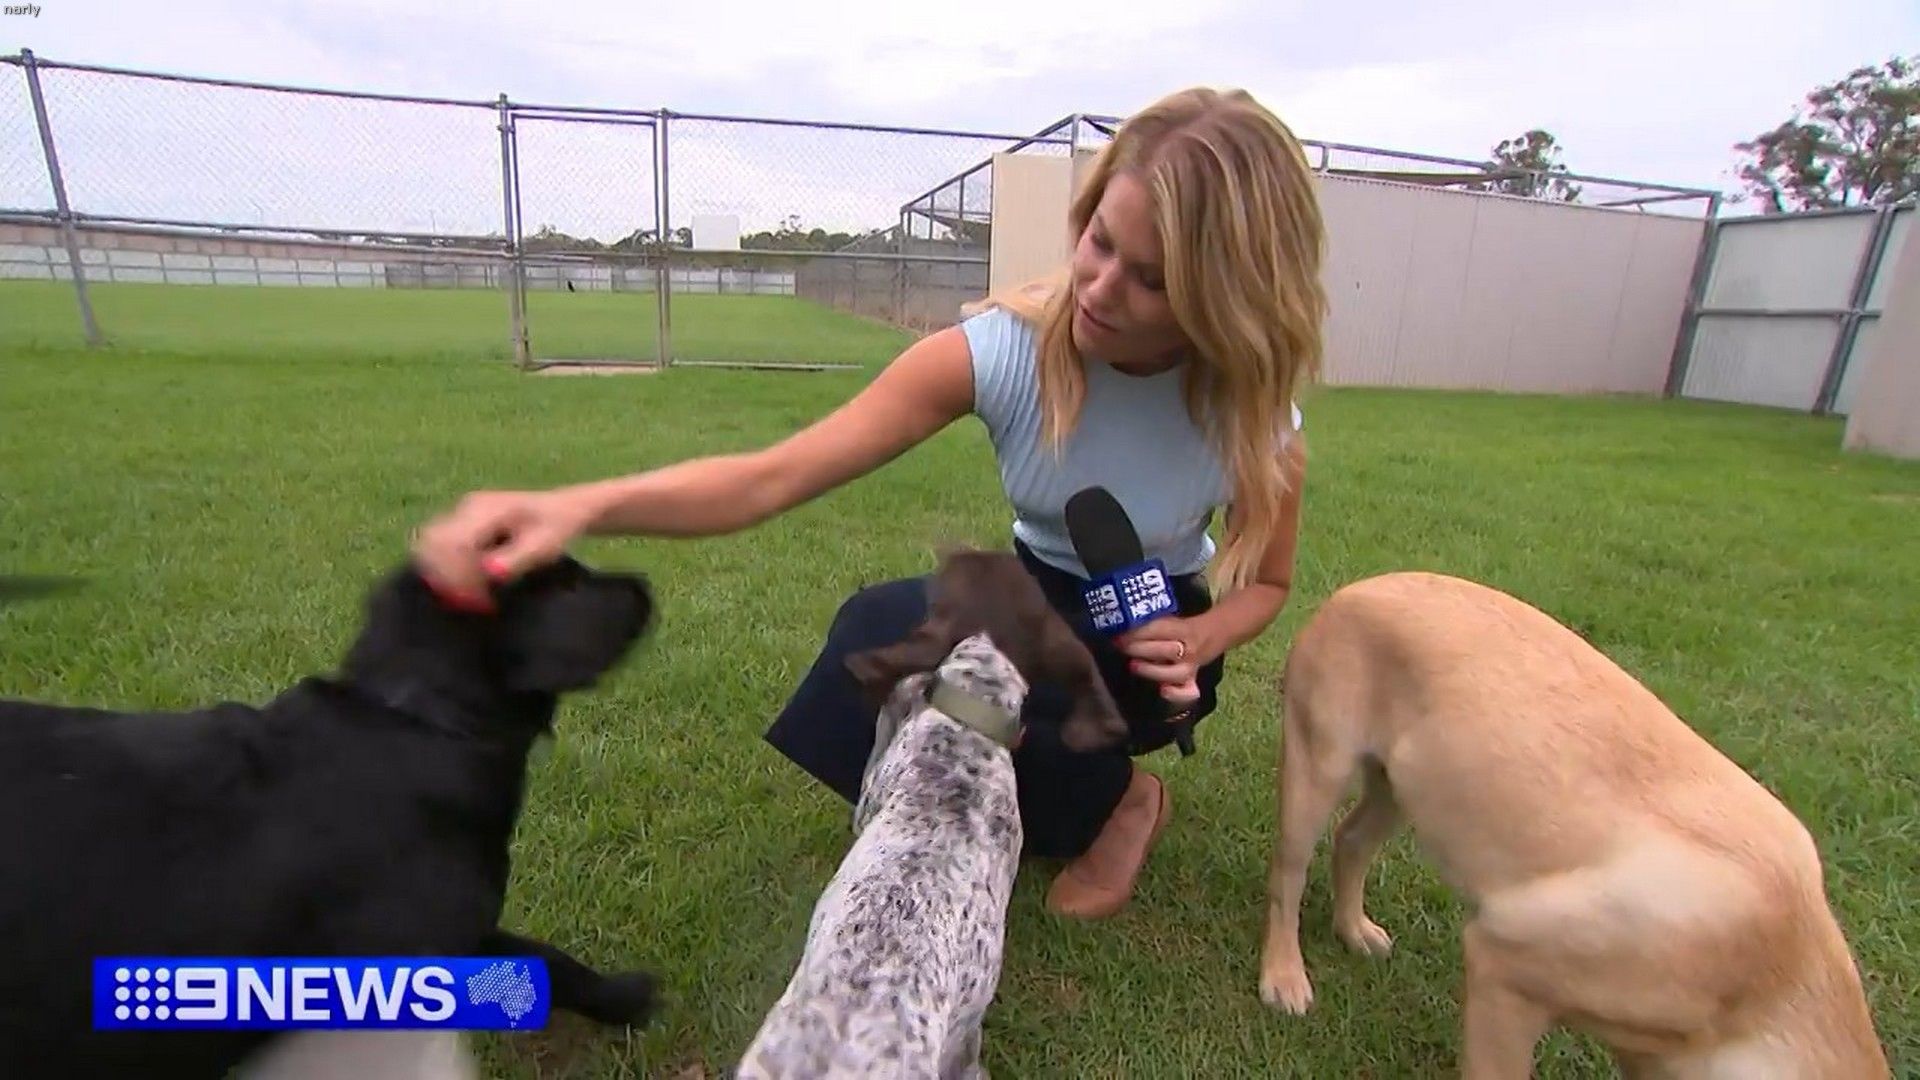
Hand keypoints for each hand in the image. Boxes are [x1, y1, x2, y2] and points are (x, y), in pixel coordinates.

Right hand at [411, 488, 594, 609]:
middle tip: (474, 601)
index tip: (480, 600)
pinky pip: (438, 547)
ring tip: (472, 595)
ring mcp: (460, 513)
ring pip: (429, 545)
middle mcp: (466, 508)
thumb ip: (516, 559)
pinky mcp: (459, 523)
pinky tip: (470, 586)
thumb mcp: (543, 547)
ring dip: (444, 575)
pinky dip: (447, 570)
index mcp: (486, 509)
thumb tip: (488, 573)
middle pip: (432, 543)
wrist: (562, 509)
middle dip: (447, 577)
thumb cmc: (556, 528)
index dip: (458, 575)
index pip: (451, 543)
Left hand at [1115, 616, 1206, 711]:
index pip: (1160, 629)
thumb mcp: (1168, 619)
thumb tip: (1119, 627)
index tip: (1119, 634)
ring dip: (1153, 670)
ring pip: (1177, 673)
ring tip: (1133, 666)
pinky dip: (1176, 694)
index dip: (1138, 632)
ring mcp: (1191, 668)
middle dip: (1141, 648)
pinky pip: (1189, 692)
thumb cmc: (1179, 628)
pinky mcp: (1191, 682)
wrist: (1208, 636)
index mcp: (1183, 629)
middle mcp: (1189, 649)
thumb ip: (1149, 623)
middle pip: (1168, 650)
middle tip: (1121, 647)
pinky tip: (1163, 691)